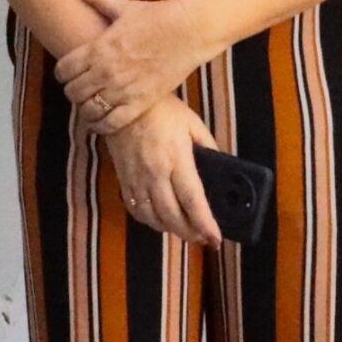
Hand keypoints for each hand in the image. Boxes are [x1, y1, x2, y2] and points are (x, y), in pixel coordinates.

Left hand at [56, 0, 215, 136]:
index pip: (63, 70)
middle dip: (72, 91)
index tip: (68, 73)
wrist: (189, 31)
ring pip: (89, 110)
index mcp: (98, 47)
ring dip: (86, 109)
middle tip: (80, 89)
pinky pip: (112, 123)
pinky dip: (102, 125)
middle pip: (72, 92)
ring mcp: (123, 89)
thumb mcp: (122, 6)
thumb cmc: (155, 16)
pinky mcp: (141, 103)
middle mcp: (106, 70)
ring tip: (91, 105)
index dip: (62, 73)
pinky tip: (101, 122)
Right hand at [101, 98, 222, 247]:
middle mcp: (155, 173)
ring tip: (185, 232)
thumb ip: (208, 146)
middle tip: (204, 239)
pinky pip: (136, 210)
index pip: (193, 200)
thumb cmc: (161, 109)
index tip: (215, 239)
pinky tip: (161, 221)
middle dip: (190, 233)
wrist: (121, 102)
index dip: (205, 224)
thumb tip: (220, 166)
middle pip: (173, 216)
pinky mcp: (123, 180)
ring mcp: (136, 179)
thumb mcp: (193, 123)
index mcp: (176, 159)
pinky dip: (150, 221)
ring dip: (170, 230)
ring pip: (153, 218)